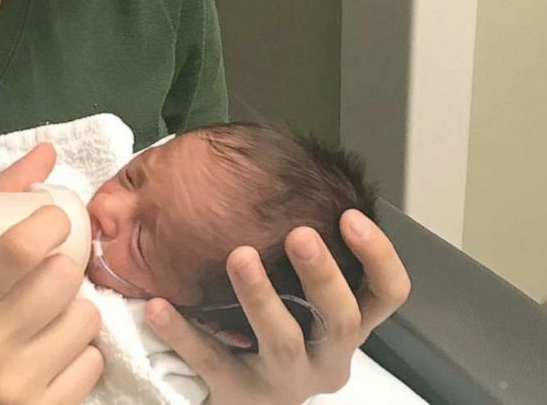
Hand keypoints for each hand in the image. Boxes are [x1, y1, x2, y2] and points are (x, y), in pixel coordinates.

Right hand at [0, 143, 104, 403]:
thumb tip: (47, 150)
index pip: (20, 247)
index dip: (50, 222)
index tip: (51, 222)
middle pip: (64, 278)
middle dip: (63, 267)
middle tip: (45, 274)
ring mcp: (13, 386)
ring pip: (87, 319)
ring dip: (75, 310)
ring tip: (46, 315)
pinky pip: (94, 362)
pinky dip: (81, 351)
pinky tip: (51, 351)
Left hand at [143, 209, 411, 404]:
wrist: (253, 403)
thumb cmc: (281, 334)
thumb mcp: (306, 304)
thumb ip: (304, 255)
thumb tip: (279, 166)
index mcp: (348, 328)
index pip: (387, 294)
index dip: (377, 255)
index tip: (350, 215)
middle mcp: (328, 357)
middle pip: (341, 319)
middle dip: (323, 275)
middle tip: (300, 234)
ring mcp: (285, 380)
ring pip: (282, 341)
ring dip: (262, 297)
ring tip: (239, 256)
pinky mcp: (238, 394)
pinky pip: (210, 360)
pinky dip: (184, 333)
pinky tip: (159, 305)